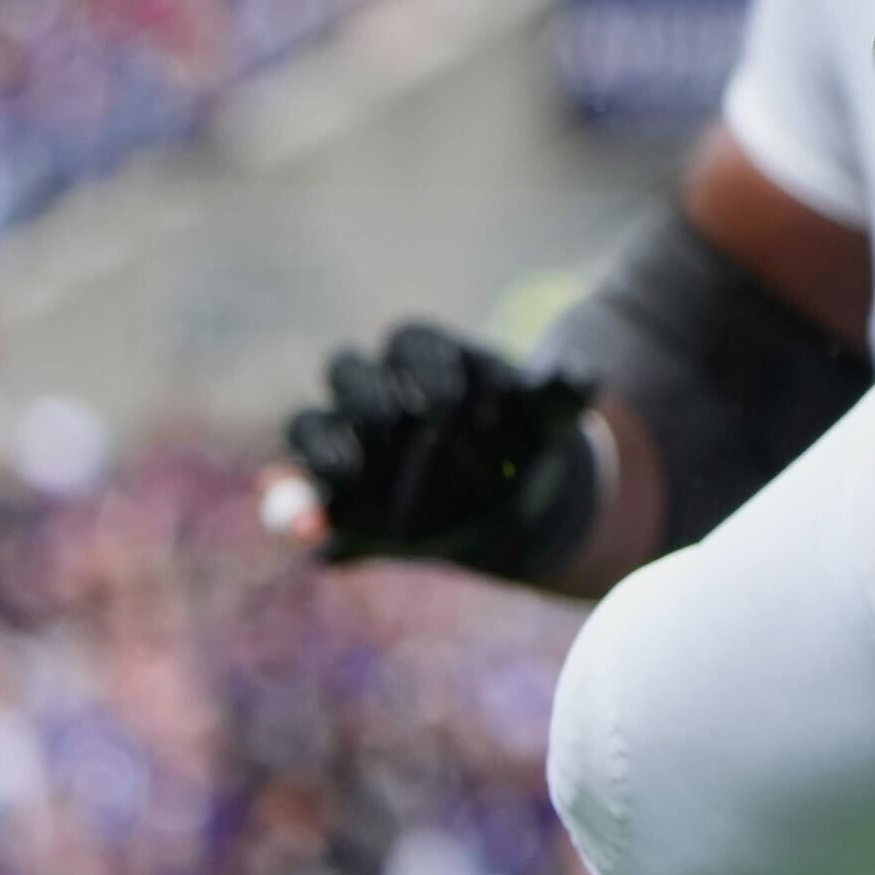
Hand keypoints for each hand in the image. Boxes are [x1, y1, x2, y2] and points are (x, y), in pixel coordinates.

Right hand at [275, 321, 606, 583]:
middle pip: (348, 372)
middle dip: (366, 392)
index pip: (408, 341)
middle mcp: (380, 395)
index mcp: (427, 361)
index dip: (423, 361)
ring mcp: (354, 445)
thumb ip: (561, 397)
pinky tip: (308, 534)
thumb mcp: (551, 422)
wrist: (516, 503)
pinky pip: (300, 497)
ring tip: (349, 473)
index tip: (452, 394)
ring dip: (323, 448)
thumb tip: (579, 375)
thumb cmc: (526, 445)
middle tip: (392, 420)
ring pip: (313, 426)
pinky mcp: (341, 498)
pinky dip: (296, 511)